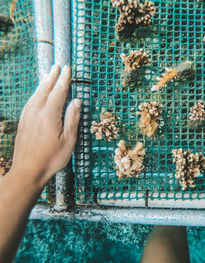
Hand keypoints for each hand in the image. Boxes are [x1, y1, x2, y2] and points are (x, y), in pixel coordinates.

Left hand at [9, 65, 80, 188]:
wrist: (28, 171)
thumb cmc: (51, 158)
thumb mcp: (69, 140)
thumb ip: (72, 118)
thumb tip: (77, 101)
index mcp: (49, 115)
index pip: (58, 92)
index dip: (63, 79)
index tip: (67, 69)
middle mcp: (36, 112)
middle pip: (45, 89)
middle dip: (52, 77)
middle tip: (57, 66)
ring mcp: (27, 117)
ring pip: (36, 94)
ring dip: (43, 83)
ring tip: (47, 75)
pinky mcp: (23, 122)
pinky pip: (29, 102)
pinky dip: (35, 94)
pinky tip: (37, 94)